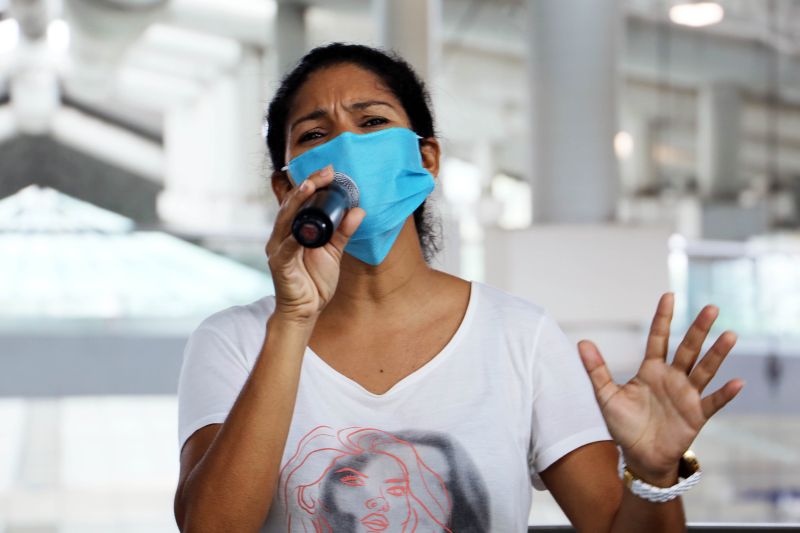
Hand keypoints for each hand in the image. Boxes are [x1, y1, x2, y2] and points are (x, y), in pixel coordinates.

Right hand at [266, 165, 364, 324]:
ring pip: (286, 219)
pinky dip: (294, 238)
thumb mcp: (334, 251)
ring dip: (297, 202)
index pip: (301, 200)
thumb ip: (344, 231)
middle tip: (325, 172)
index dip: (313, 183)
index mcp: (294, 229)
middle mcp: (282, 235)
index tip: (330, 171)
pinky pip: (286, 248)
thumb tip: (359, 210)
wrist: (305, 310)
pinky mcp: (280, 264)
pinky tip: (302, 230)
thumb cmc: (315, 280)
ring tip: (309, 186)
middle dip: (308, 185)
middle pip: (292, 203)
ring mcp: (278, 248)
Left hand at [578, 293, 743, 484]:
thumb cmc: (624, 425)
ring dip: (717, 354)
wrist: (639, 456)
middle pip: (687, 348)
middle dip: (698, 329)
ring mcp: (686, 395)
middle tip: (711, 308)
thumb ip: (596, 370)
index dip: (663, 318)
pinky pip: (713, 402)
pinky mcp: (696, 415)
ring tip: (730, 335)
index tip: (669, 296)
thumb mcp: (606, 396)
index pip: (658, 338)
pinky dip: (724, 393)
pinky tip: (737, 382)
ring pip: (704, 370)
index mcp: (650, 370)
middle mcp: (672, 378)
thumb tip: (582, 342)